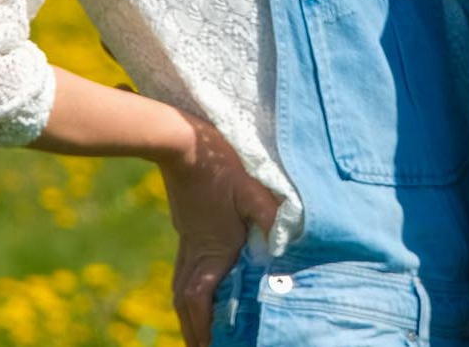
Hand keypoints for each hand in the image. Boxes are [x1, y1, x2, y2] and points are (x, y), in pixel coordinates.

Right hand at [158, 117, 279, 346]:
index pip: (200, 302)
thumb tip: (287, 240)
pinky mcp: (186, 232)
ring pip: (182, 291)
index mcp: (211, 250)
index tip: (213, 346)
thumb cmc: (218, 164)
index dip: (205, 329)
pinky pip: (184, 274)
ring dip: (191, 316)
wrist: (181, 143)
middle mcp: (195, 253)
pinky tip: (200, 293)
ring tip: (201, 335)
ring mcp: (187, 243)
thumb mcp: (250, 188)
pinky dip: (190, 294)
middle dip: (195, 333)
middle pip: (186, 306)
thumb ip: (269, 215)